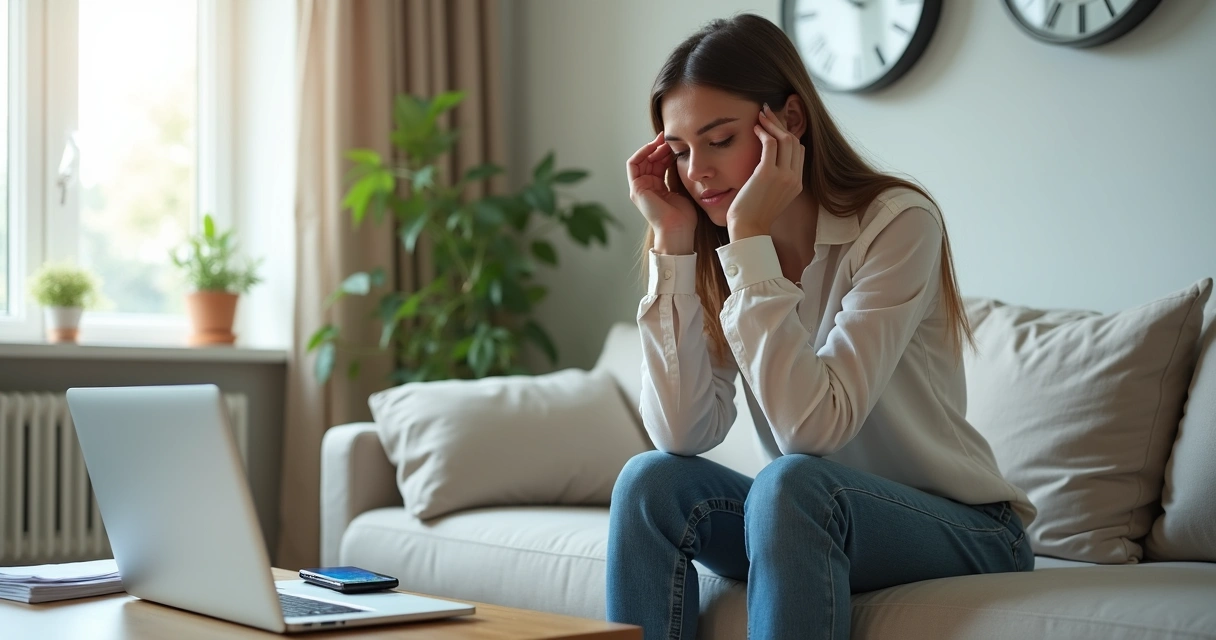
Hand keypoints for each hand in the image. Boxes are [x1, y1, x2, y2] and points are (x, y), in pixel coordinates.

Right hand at [627, 131, 697, 236]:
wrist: (678, 229)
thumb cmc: (683, 215)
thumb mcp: (681, 188)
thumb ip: (676, 174)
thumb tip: (680, 156)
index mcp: (656, 188)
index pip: (657, 163)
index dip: (665, 151)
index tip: (675, 142)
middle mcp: (645, 187)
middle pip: (649, 159)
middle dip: (658, 147)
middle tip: (669, 137)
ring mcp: (639, 188)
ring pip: (641, 159)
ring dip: (651, 148)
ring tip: (663, 140)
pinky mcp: (636, 188)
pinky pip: (633, 164)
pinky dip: (641, 152)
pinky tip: (654, 146)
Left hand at [726, 104, 804, 237]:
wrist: (747, 230)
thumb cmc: (752, 215)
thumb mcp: (770, 196)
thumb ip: (774, 180)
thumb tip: (765, 165)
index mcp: (796, 184)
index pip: (799, 150)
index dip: (787, 134)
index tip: (774, 125)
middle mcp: (794, 178)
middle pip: (794, 141)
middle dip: (780, 123)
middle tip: (767, 112)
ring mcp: (783, 176)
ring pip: (785, 139)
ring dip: (772, 123)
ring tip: (760, 115)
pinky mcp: (768, 174)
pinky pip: (770, 144)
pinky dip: (763, 132)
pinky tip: (754, 128)